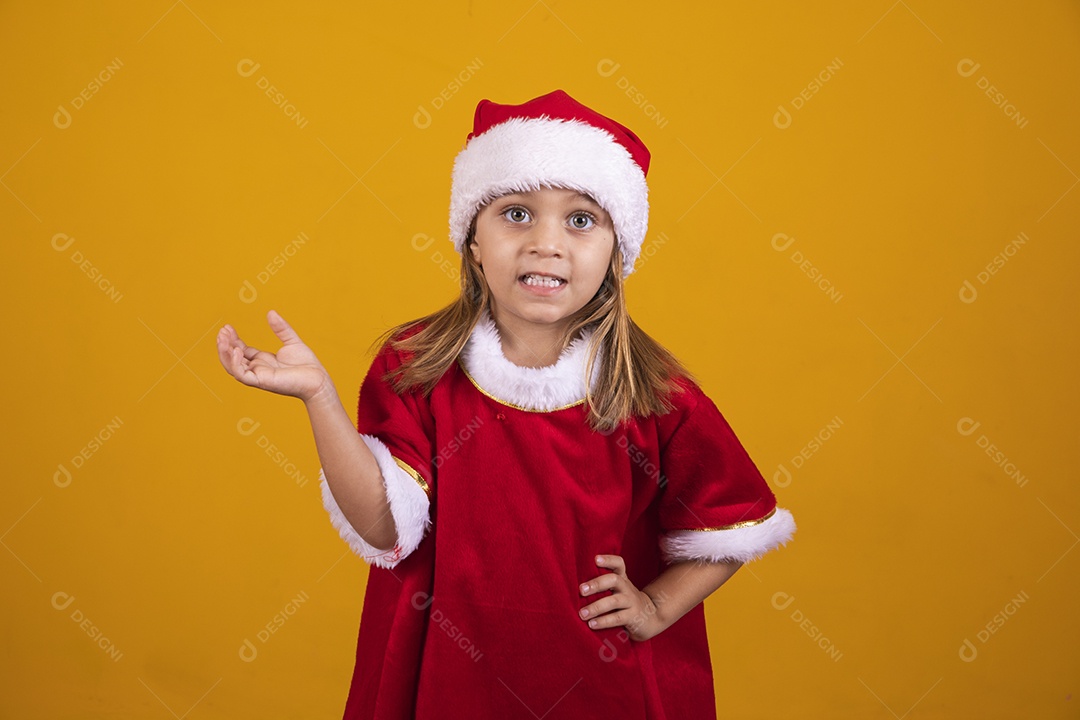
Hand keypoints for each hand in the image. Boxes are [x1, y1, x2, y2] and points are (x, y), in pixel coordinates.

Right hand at [216, 310, 332, 402]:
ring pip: (233, 367)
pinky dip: (236, 363)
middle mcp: (258, 369)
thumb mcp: (291, 341)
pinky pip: (242, 375)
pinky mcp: (262, 382)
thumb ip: (280, 328)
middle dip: (224, 345)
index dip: (232, 339)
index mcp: (262, 361)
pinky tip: (238, 350)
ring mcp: (259, 376)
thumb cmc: (307, 365)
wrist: (318, 380)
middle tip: (222, 331)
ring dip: (225, 353)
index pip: (240, 350)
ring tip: (223, 338)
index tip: (227, 327)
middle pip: (233, 358)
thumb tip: (271, 312)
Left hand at [578, 554, 661, 640]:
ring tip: (582, 613)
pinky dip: (603, 621)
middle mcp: (627, 588)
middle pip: (614, 580)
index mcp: (622, 579)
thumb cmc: (626, 602)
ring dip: (596, 607)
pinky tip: (592, 624)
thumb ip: (604, 586)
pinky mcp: (633, 617)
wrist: (651, 618)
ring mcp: (631, 602)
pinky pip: (618, 618)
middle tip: (581, 590)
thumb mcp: (619, 590)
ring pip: (614, 601)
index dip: (608, 560)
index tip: (595, 559)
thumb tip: (575, 588)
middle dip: (596, 584)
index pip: (618, 564)